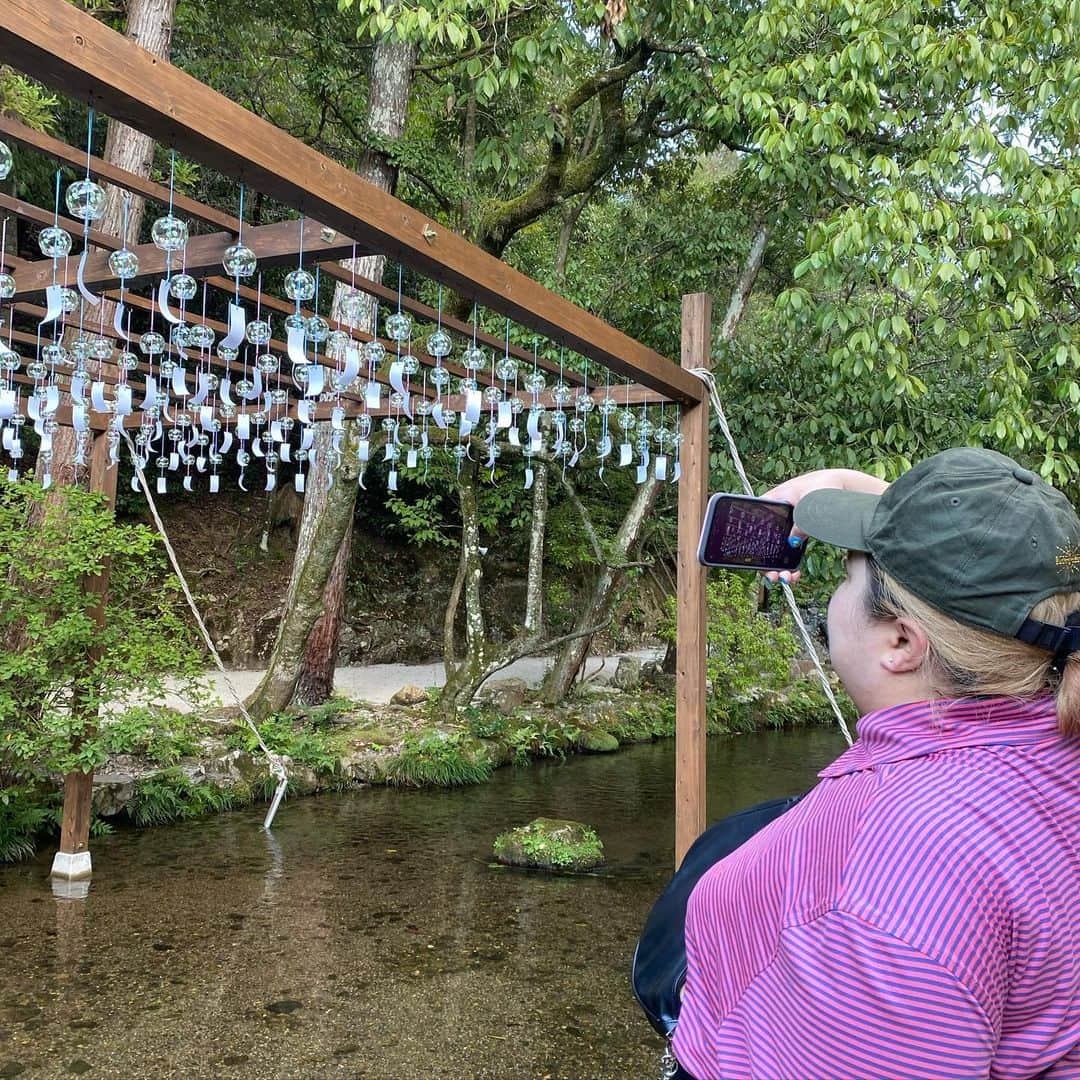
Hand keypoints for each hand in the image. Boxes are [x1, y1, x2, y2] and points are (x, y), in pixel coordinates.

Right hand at [758, 468, 889, 584]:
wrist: (840, 487)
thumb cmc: (823, 486)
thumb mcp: (810, 502)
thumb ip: (801, 521)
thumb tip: (792, 542)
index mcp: (773, 501)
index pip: (754, 522)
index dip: (753, 542)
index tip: (759, 559)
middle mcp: (776, 515)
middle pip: (763, 542)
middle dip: (767, 563)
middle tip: (774, 576)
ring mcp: (786, 525)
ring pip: (775, 550)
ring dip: (778, 568)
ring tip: (786, 578)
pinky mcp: (796, 532)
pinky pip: (788, 551)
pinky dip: (790, 564)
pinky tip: (796, 573)